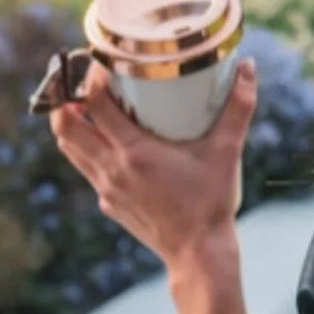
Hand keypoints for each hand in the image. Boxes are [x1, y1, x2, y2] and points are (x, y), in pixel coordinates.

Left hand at [50, 58, 258, 271]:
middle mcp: (112, 169)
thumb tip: (248, 67)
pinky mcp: (109, 204)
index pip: (94, 105)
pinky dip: (89, 150)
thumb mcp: (227, 151)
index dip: (90, 79)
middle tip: (81, 82)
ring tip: (87, 106)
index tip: (101, 62)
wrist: (198, 251)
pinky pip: (88, 170)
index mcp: (134, 152)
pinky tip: (112, 143)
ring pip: (70, 149)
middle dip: (65, 100)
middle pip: (65, 127)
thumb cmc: (212, 201)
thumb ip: (238, 107)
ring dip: (72, 125)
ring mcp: (106, 189)